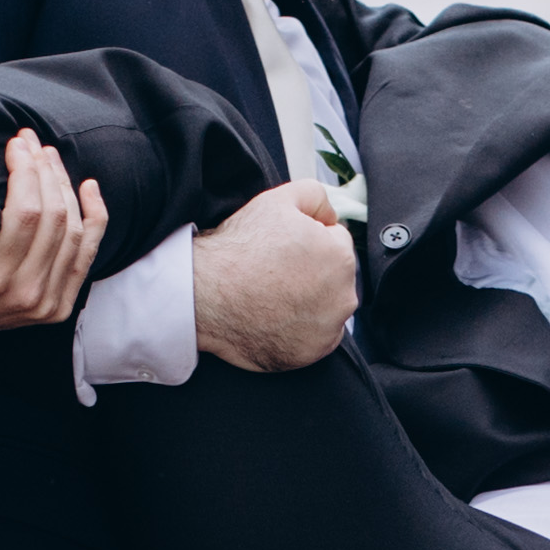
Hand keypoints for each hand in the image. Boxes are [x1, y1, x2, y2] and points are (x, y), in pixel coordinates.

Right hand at [0, 135, 97, 348]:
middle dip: (44, 170)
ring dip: (64, 186)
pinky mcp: (63, 303)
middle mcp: (28, 292)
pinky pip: (88, 253)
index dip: (26, 172)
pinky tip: (88, 187)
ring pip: (73, 230)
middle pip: (54, 217)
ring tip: (49, 156)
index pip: (26, 215)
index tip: (15, 144)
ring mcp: (50, 301)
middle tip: (31, 141)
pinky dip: (95, 217)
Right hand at [190, 181, 360, 371]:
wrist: (206, 294)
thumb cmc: (239, 249)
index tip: (284, 248)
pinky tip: (274, 318)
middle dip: (312, 272)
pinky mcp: (312, 353)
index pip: (335, 242)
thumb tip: (329, 212)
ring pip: (325, 308)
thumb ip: (315, 196)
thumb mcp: (277, 200)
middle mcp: (343, 296)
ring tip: (271, 295)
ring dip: (308, 302)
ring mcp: (328, 329)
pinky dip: (299, 330)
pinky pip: (314, 337)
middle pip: (332, 277)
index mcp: (340, 256)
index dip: (308, 240)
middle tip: (274, 272)